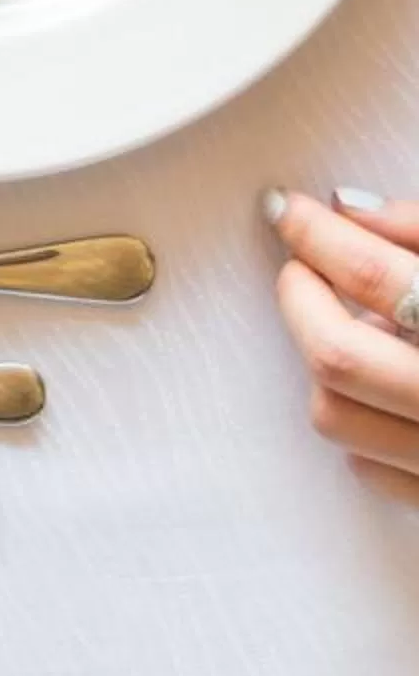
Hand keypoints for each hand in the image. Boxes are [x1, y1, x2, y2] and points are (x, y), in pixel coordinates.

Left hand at [264, 188, 418, 508]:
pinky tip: (387, 389)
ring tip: (356, 326)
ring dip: (327, 362)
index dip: (317, 234)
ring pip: (335, 414)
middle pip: (335, 354)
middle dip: (303, 299)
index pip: (372, 277)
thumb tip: (352, 209)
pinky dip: (360, 420)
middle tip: (305, 266)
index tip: (289, 210)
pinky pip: (367, 466)